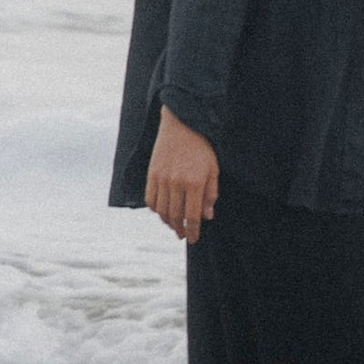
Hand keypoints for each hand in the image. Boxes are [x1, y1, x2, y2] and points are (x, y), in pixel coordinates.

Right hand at [146, 106, 219, 244]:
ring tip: (174, 226)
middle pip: (175, 216)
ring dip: (167, 222)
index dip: (193, 230)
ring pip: (161, 210)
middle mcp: (176, 183)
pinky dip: (155, 210)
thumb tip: (207, 216)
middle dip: (180, 229)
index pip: (192, 216)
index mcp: (194, 183)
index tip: (194, 239)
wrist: (181, 125)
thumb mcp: (213, 169)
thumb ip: (210, 194)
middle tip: (183, 235)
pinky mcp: (151, 174)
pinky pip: (150, 199)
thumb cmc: (201, 147)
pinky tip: (162, 212)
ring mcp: (161, 179)